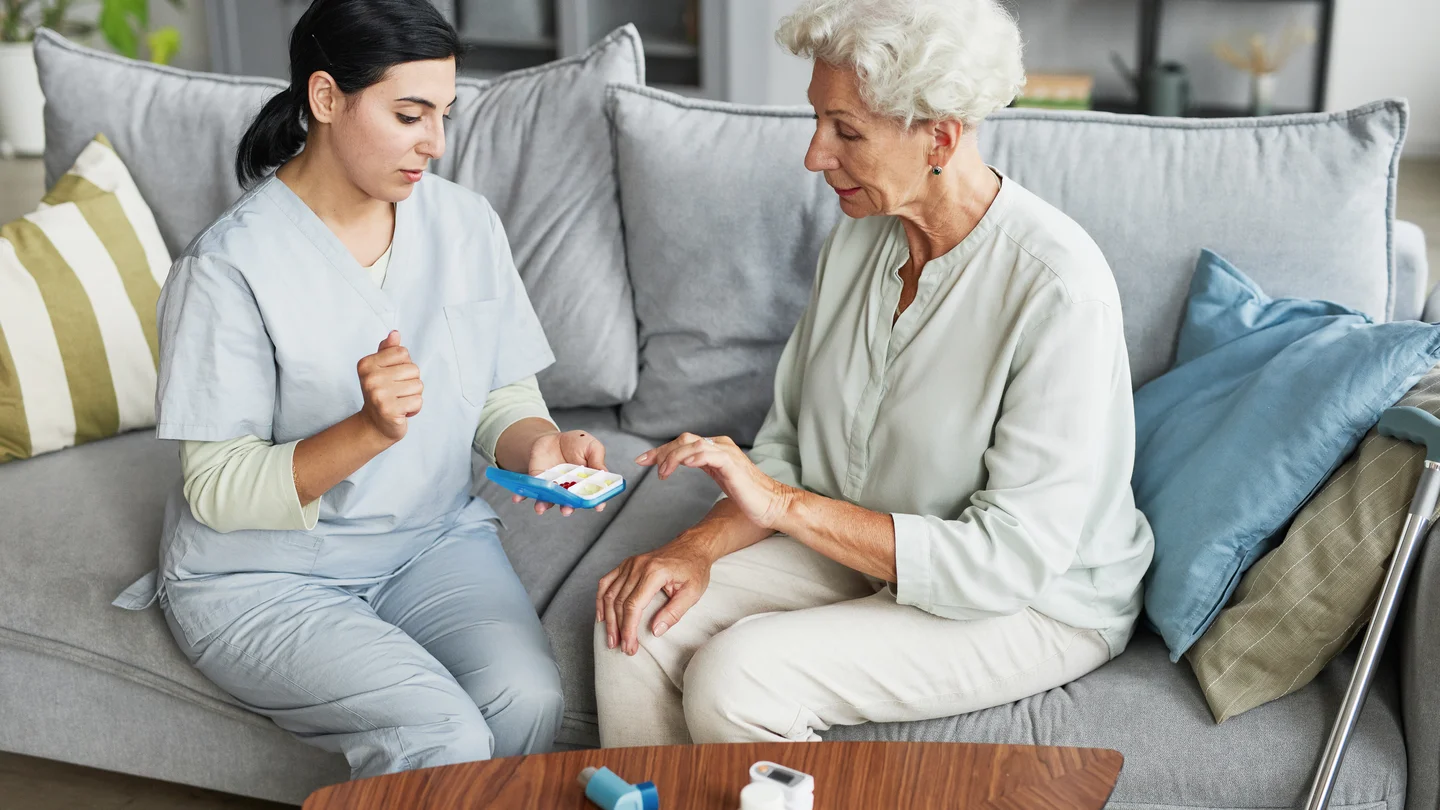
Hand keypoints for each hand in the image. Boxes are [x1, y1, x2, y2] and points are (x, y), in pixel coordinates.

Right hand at [357, 331, 421, 442]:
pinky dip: (414, 408)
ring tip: (399, 401)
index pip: (402, 352)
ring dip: (413, 395)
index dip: (404, 365)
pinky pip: (418, 401)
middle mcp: (370, 378)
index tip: (392, 377)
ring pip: (418, 385)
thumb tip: (395, 333)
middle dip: (411, 382)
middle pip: (413, 369)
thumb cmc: (382, 393)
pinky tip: (402, 412)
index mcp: (366, 364)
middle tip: (396, 392)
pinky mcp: (389, 410)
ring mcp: (378, 394)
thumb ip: (388, 351)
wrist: (375, 424)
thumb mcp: (382, 369)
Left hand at [518, 429, 608, 516]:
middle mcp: (570, 490)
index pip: (593, 495)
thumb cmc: (575, 443)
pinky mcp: (538, 482)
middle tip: (567, 510)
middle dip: (568, 508)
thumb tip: (604, 473)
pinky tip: (518, 498)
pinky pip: (530, 492)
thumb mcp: (591, 445)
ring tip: (540, 508)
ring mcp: (553, 488)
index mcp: (586, 483)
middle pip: (570, 502)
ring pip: (549, 501)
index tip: (599, 506)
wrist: (552, 439)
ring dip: (544, 505)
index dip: (597, 501)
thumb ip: (597, 458)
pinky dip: (522, 496)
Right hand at [597, 529, 715, 654]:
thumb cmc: (694, 569)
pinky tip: (602, 616)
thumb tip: (655, 631)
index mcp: (654, 572)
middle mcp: (638, 566)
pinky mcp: (626, 564)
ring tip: (611, 638)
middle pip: (618, 602)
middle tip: (621, 647)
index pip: (633, 605)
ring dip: (608, 619)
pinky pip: (606, 582)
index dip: (628, 628)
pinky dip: (601, 600)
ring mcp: (630, 563)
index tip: (630, 646)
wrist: (692, 546)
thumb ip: (674, 613)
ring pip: (609, 594)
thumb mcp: (693, 593)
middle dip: (618, 628)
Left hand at [637, 433, 793, 527]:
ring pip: (691, 445)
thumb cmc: (749, 496)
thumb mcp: (721, 477)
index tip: (643, 460)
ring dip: (672, 457)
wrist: (772, 504)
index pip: (684, 444)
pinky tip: (682, 465)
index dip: (662, 451)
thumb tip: (684, 464)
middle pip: (683, 440)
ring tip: (662, 473)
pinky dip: (692, 457)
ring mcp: (726, 452)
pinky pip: (707, 453)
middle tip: (644, 463)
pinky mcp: (731, 462)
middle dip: (661, 451)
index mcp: (717, 448)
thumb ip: (706, 467)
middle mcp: (720, 446)